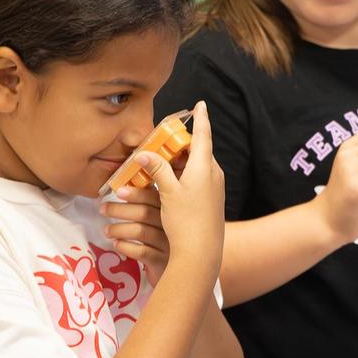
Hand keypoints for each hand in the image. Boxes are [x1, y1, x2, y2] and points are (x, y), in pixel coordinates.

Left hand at [102, 185, 168, 286]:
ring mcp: (170, 245)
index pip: (154, 197)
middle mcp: (174, 226)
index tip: (118, 191)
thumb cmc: (168, 244)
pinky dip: (126, 247)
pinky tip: (117, 245)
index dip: (135, 193)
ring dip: (119, 229)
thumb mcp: (163, 223)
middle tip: (103, 209)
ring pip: (141, 231)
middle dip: (120, 209)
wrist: (183, 273)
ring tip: (107, 230)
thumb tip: (125, 188)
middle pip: (145, 212)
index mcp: (172, 212)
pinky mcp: (163, 262)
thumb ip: (150, 206)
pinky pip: (142, 252)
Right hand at [134, 101, 224, 285]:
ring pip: (196, 166)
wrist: (202, 253)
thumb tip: (144, 153)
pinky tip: (169, 182)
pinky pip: (197, 179)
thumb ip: (158, 170)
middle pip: (197, 150)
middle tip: (161, 142)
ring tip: (159, 163)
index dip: (201, 118)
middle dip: (179, 145)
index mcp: (205, 167)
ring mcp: (214, 187)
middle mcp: (213, 174)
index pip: (203, 135)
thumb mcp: (168, 193)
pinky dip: (183, 175)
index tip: (201, 104)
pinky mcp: (211, 199)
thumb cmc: (186, 221)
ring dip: (179, 162)